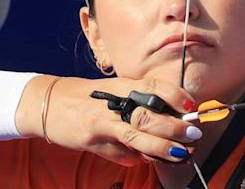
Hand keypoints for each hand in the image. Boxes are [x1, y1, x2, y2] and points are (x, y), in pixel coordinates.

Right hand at [16, 75, 201, 165]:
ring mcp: (103, 120)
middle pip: (150, 113)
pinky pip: (119, 151)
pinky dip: (133, 157)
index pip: (155, 86)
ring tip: (181, 152)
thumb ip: (136, 109)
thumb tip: (163, 126)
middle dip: (176, 126)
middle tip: (194, 134)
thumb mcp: (113, 94)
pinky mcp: (92, 137)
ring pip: (137, 135)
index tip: (192, 106)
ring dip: (162, 146)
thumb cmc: (87, 98)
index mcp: (123, 85)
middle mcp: (115, 100)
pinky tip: (141, 158)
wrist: (50, 102)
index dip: (176, 95)